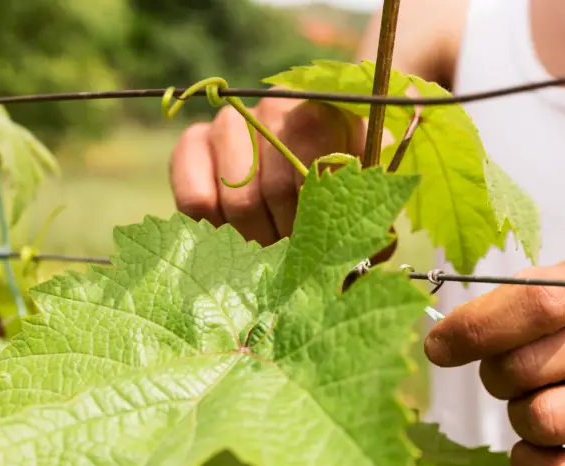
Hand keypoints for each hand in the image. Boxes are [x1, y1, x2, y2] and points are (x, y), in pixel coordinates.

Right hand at [169, 95, 363, 245]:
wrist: (303, 155)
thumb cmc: (344, 184)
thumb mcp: (368, 197)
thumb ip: (371, 221)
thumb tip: (359, 260)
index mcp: (328, 111)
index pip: (315, 167)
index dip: (316, 217)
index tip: (322, 247)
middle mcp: (276, 105)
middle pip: (275, 190)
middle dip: (288, 239)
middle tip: (296, 260)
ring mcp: (231, 121)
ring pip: (237, 199)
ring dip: (256, 240)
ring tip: (270, 254)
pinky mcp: (194, 142)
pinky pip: (196, 198)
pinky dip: (216, 232)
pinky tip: (235, 239)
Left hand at [423, 257, 564, 465]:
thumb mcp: (554, 297)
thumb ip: (501, 308)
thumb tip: (441, 344)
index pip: (535, 302)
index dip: (475, 329)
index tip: (439, 347)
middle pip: (523, 367)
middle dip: (497, 377)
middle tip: (514, 376)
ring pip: (540, 421)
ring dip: (520, 418)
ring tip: (540, 403)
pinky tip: (540, 447)